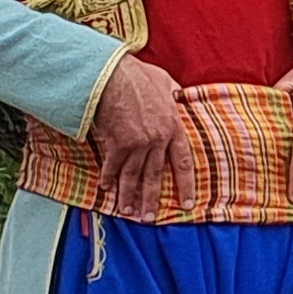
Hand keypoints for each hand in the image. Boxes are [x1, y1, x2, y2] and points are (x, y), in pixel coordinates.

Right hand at [86, 54, 185, 212]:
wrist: (111, 75)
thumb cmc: (137, 74)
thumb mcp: (164, 80)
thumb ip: (173, 92)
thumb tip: (179, 94)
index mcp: (173, 127)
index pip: (183, 163)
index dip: (185, 185)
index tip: (186, 204)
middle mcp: (157, 140)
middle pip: (155, 176)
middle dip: (152, 199)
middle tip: (150, 219)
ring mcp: (137, 143)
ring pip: (133, 176)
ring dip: (130, 196)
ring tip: (129, 212)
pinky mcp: (116, 143)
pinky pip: (113, 166)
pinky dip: (108, 178)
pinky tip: (106, 188)